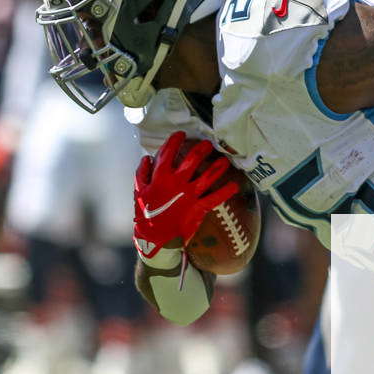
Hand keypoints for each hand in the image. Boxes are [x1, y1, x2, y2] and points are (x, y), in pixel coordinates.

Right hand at [132, 131, 238, 259]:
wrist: (155, 239)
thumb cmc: (145, 215)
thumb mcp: (138, 192)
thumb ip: (142, 174)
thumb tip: (147, 158)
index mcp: (160, 176)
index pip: (168, 152)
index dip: (175, 140)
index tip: (181, 134)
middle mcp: (177, 182)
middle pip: (192, 159)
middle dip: (202, 148)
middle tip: (208, 143)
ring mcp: (189, 194)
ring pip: (208, 175)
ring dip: (218, 166)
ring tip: (224, 160)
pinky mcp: (199, 207)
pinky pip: (216, 197)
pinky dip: (226, 191)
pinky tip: (235, 185)